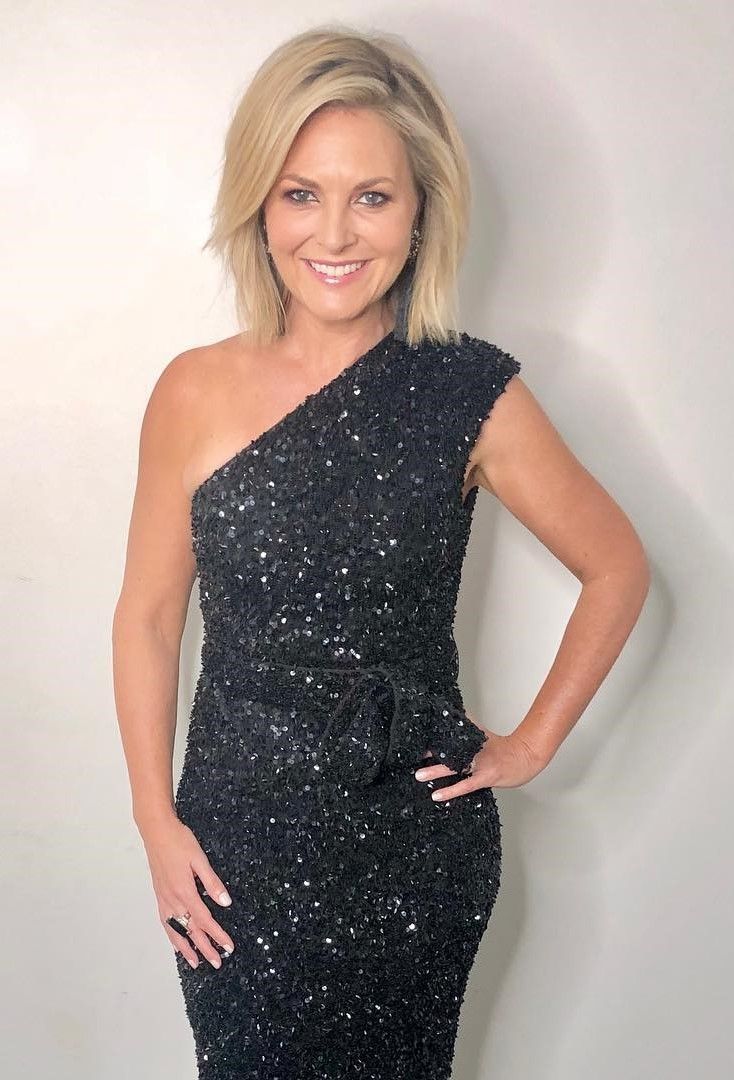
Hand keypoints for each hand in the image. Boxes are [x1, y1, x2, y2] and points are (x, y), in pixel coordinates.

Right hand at [140, 814, 235, 969]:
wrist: (156, 831)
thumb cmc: (179, 841)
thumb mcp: (199, 859)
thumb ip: (212, 883)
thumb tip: (225, 903)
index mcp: (185, 891)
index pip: (205, 920)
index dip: (217, 935)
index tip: (228, 947)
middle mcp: (173, 900)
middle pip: (191, 930)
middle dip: (205, 948)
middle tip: (217, 962)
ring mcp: (164, 899)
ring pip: (176, 930)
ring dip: (187, 948)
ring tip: (196, 963)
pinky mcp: (159, 895)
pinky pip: (166, 922)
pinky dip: (172, 935)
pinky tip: (176, 942)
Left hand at [415, 726, 546, 801]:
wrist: (526, 757)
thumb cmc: (504, 748)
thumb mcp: (482, 734)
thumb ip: (468, 726)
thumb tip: (453, 714)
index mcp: (472, 737)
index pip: (449, 735)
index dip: (433, 737)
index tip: (417, 738)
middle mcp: (475, 748)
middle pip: (449, 750)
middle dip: (430, 753)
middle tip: (412, 755)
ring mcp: (480, 764)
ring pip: (454, 767)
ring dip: (435, 771)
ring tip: (419, 774)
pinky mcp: (486, 778)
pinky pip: (465, 785)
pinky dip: (451, 790)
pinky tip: (437, 795)